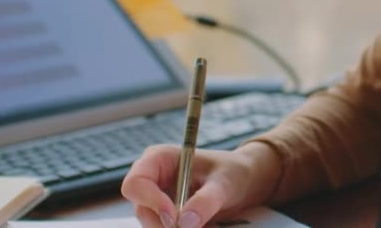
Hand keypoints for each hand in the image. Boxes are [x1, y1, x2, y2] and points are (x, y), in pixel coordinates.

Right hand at [121, 142, 280, 227]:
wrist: (245, 182)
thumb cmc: (233, 172)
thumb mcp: (224, 183)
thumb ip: (206, 201)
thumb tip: (185, 223)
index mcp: (159, 159)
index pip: (136, 183)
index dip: (150, 201)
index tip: (173, 216)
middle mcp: (153, 179)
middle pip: (142, 209)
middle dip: (163, 223)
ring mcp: (158, 198)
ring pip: (152, 224)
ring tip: (203, 225)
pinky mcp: (167, 215)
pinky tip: (201, 227)